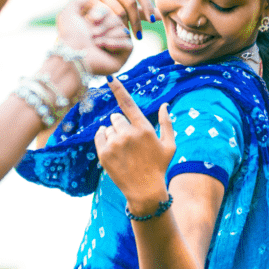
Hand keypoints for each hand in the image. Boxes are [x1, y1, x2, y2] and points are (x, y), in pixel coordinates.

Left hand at [56, 0, 133, 75]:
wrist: (73, 55)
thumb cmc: (70, 36)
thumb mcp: (69, 13)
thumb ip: (78, 1)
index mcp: (99, 23)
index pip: (111, 8)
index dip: (101, 12)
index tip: (90, 20)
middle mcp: (109, 33)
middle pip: (118, 18)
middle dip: (104, 25)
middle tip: (91, 35)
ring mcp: (117, 43)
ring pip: (123, 29)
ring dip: (107, 35)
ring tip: (96, 43)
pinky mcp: (124, 55)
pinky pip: (128, 42)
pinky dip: (114, 43)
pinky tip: (103, 48)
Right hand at [86, 0, 157, 40]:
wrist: (83, 12)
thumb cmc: (109, 10)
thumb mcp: (127, 9)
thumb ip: (143, 11)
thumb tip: (162, 16)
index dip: (147, 8)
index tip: (152, 22)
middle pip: (130, 3)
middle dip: (136, 21)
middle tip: (139, 36)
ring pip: (119, 12)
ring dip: (124, 26)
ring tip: (125, 35)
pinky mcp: (89, 0)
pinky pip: (107, 17)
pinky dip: (112, 27)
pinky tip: (113, 33)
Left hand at [94, 77, 174, 210]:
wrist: (145, 191)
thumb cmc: (159, 166)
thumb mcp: (169, 145)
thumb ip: (166, 123)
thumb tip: (165, 105)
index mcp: (144, 128)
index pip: (128, 103)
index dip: (118, 88)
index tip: (109, 77)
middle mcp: (128, 134)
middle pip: (116, 117)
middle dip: (121, 124)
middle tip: (129, 141)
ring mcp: (115, 144)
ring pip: (108, 128)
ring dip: (113, 134)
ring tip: (124, 151)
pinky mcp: (104, 154)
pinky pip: (99, 136)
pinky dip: (103, 139)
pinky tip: (114, 150)